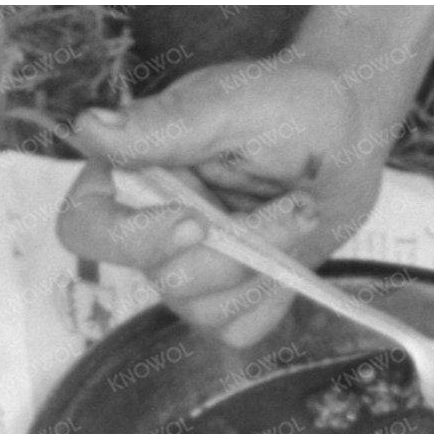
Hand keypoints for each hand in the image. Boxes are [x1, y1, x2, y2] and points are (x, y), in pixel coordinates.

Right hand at [57, 59, 390, 346]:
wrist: (348, 134)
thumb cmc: (291, 104)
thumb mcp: (232, 105)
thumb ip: (162, 125)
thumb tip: (88, 128)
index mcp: (135, 171)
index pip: (85, 227)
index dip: (130, 239)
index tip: (193, 221)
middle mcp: (151, 225)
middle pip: (162, 276)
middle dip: (237, 248)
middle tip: (294, 200)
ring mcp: (187, 268)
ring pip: (203, 309)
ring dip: (266, 264)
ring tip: (302, 209)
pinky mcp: (226, 299)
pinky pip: (236, 329)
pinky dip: (273, 296)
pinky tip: (291, 252)